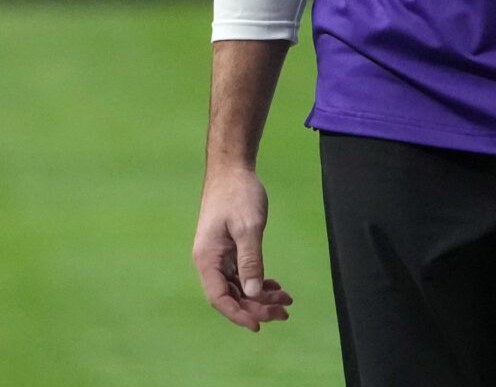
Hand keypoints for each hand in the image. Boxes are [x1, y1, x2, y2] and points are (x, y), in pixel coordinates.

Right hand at [191, 164, 292, 330]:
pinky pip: (242, 274)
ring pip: (239, 286)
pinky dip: (259, 282)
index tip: (258, 325)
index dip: (238, 314)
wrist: (232, 171)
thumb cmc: (238, 195)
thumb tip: (254, 293)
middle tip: (283, 313)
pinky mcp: (230, 249)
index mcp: (207, 259)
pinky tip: (275, 287)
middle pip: (231, 295)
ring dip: (261, 297)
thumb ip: (251, 260)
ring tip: (285, 303)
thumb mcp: (248, 227)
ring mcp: (220, 256)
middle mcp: (210, 261)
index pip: (219, 297)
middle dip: (256, 307)